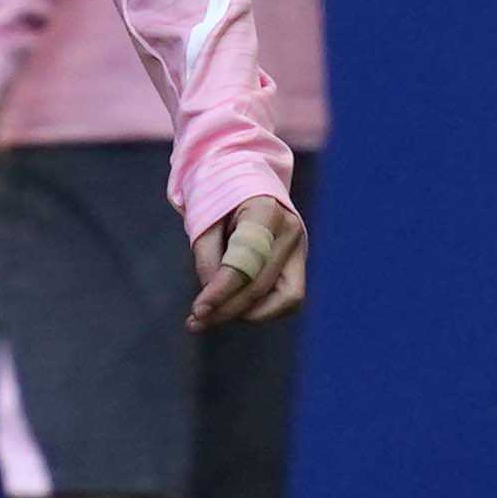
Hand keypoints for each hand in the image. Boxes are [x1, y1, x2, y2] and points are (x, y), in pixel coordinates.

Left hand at [186, 193, 306, 328]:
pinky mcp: (300, 263)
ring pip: (285, 299)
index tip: (198, 310)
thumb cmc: (220, 195)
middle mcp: (290, 229)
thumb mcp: (205, 218)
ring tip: (213, 316)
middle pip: (261, 285)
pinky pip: (288, 299)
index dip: (221, 290)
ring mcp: (300, 247)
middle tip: (196, 322)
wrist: (245, 176)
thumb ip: (207, 257)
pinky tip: (234, 307)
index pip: (246, 261)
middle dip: (227, 309)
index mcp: (266, 210)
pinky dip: (262, 309)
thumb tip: (212, 300)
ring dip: (247, 314)